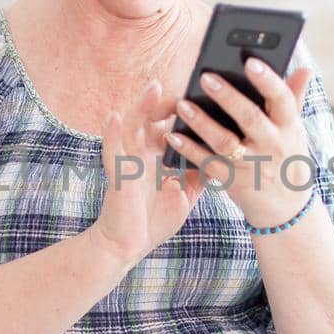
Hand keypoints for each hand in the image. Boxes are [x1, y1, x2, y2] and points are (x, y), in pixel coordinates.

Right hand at [93, 80, 204, 266]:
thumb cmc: (152, 221)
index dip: (182, 112)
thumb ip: (199, 175)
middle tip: (185, 87)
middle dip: (166, 103)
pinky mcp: (115, 175)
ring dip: (142, 107)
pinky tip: (112, 116)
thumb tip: (223, 157)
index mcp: (156, 159)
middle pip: (152, 120)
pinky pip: (111, 151)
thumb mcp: (185, 195)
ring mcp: (126, 163)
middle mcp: (141, 156)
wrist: (127, 246)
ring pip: (132, 127)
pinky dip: (110, 133)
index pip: (169, 128)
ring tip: (154, 88)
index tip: (203, 96)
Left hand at [163, 59, 314, 225]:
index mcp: (289, 126)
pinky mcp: (233, 181)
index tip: (251, 61)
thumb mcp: (295, 129)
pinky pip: (208, 164)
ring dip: (202, 123)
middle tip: (206, 77)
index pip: (282, 99)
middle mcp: (272, 145)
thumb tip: (304, 68)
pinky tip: (173, 136)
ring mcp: (252, 165)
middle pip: (250, 118)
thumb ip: (294, 97)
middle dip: (228, 97)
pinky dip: (189, 151)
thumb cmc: (286, 156)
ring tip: (182, 104)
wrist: (286, 207)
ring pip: (225, 142)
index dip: (268, 80)